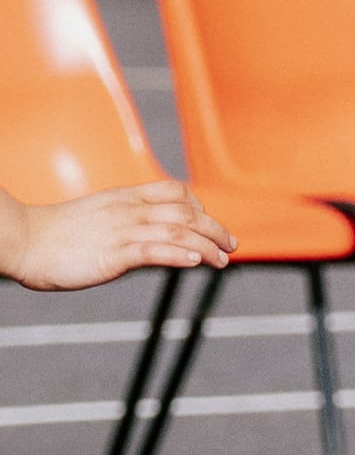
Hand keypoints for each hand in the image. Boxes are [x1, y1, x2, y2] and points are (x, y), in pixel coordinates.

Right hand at [0, 180, 234, 291]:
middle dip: (214, 229)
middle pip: (186, 212)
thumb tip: (146, 238)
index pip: (174, 192)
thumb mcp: (97, 219)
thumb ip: (124, 223)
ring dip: (207, 246)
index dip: (199, 207)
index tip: (210, 224)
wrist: (23, 239)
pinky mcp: (113, 253)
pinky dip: (179, 255)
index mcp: (124, 198)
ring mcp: (122, 230)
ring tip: (222, 260)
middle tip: (231, 246)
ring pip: (178, 231)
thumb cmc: (55, 235)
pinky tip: (195, 262)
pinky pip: (154, 250)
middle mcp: (128, 210)